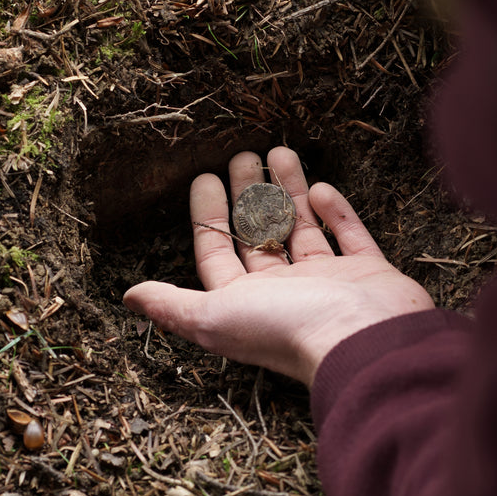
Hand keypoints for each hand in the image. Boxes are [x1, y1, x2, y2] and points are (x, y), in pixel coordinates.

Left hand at [123, 147, 433, 384]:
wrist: (365, 342)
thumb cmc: (287, 330)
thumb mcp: (214, 317)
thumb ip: (172, 305)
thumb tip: (128, 296)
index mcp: (246, 302)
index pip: (218, 253)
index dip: (208, 217)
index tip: (203, 178)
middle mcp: (285, 292)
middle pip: (260, 234)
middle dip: (249, 195)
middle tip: (242, 156)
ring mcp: (329, 282)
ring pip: (304, 228)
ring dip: (289, 191)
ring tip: (279, 152)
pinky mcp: (368, 272)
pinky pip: (350, 236)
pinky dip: (336, 212)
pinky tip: (320, 187)